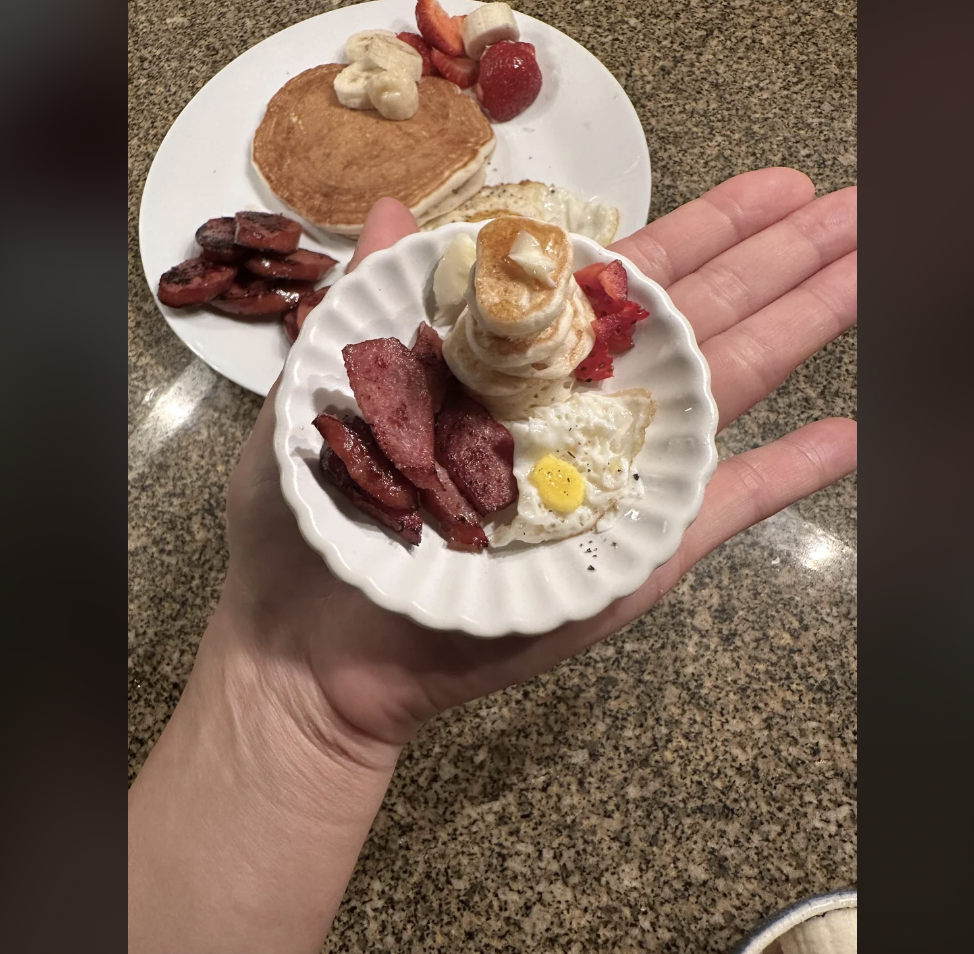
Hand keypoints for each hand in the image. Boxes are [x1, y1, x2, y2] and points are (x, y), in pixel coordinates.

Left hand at [219, 169, 856, 756]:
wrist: (311, 644)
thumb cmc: (311, 518)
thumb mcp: (326, 386)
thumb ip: (375, 299)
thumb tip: (399, 208)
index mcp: (517, 370)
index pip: (626, 284)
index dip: (701, 231)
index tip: (769, 188)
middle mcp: (579, 416)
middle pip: (698, 322)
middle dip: (781, 261)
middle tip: (856, 208)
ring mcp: (613, 485)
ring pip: (725, 395)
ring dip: (803, 331)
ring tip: (870, 274)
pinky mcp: (628, 558)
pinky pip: (720, 510)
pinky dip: (786, 477)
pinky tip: (850, 436)